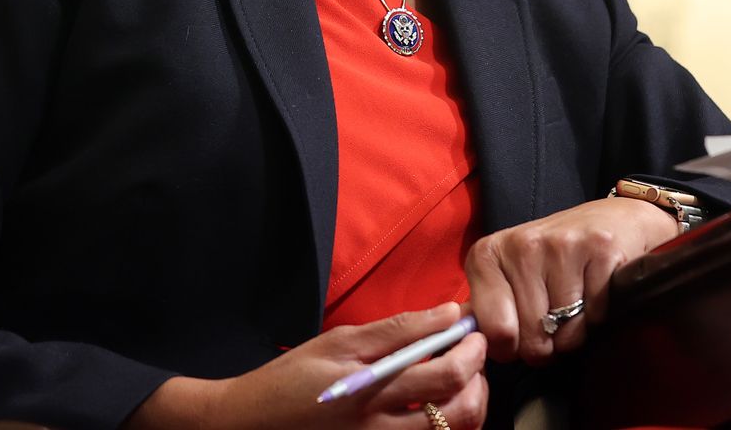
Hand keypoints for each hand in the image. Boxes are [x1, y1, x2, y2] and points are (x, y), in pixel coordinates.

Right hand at [125, 302, 486, 428]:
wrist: (251, 425)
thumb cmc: (292, 377)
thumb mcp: (338, 342)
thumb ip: (395, 329)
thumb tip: (447, 311)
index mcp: (373, 389)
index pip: (443, 369)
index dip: (470, 346)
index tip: (471, 326)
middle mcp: (383, 427)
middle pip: (459, 408)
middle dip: (479, 374)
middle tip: (475, 350)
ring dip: (471, 401)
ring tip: (463, 377)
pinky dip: (448, 424)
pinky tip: (441, 404)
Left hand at [465, 198, 678, 366]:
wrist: (612, 219)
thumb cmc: (553, 258)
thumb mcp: (509, 276)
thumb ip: (487, 309)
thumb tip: (475, 346)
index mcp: (488, 254)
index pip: (495, 331)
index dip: (511, 348)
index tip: (521, 337)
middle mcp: (521, 245)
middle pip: (532, 336)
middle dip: (546, 345)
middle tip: (553, 324)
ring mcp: (561, 245)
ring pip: (566, 331)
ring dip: (574, 333)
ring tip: (575, 306)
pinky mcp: (600, 249)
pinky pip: (596, 316)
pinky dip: (598, 316)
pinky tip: (595, 292)